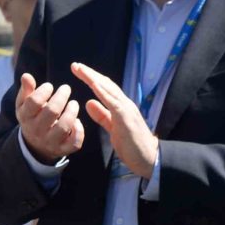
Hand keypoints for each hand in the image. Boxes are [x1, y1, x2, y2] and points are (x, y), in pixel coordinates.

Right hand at [15, 72, 84, 164]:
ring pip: (64, 127)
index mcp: (26, 117)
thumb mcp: (25, 104)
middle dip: (61, 97)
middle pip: (51, 112)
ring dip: (72, 112)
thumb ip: (26, 90)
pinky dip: (79, 131)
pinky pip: (74, 143)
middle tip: (66, 88)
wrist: (35, 144)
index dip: (43, 91)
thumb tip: (26, 76)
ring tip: (74, 103)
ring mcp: (50, 141)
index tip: (50, 86)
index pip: (34, 102)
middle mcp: (36, 130)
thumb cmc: (32, 117)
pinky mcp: (63, 149)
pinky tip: (77, 121)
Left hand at [73, 62, 158, 179]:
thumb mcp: (112, 128)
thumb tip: (89, 103)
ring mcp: (127, 110)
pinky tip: (93, 85)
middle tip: (76, 65)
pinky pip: (113, 102)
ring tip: (81, 70)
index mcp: (120, 107)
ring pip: (109, 89)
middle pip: (106, 85)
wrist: (149, 158)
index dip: (92, 79)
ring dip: (94, 78)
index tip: (78, 71)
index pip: (104, 89)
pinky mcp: (126, 118)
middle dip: (90, 74)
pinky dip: (103, 92)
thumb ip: (102, 115)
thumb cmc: (132, 145)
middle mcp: (124, 104)